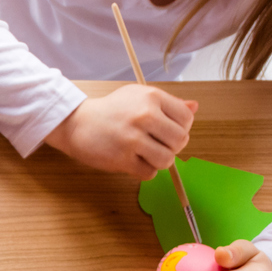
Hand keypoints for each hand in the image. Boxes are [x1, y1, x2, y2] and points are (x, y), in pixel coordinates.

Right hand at [43, 84, 196, 176]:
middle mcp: (144, 116)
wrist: (78, 123)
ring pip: (167, 160)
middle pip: (180, 141)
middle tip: (159, 145)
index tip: (168, 131)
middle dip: (173, 147)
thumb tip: (194, 108)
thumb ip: (169, 104)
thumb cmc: (111, 110)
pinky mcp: (122, 159)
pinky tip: (135, 162)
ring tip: (148, 155)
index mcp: (152, 97)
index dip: (182, 128)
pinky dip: (145, 171)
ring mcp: (133, 139)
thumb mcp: (139, 97)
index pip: (186, 119)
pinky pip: (149, 173)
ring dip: (160, 161)